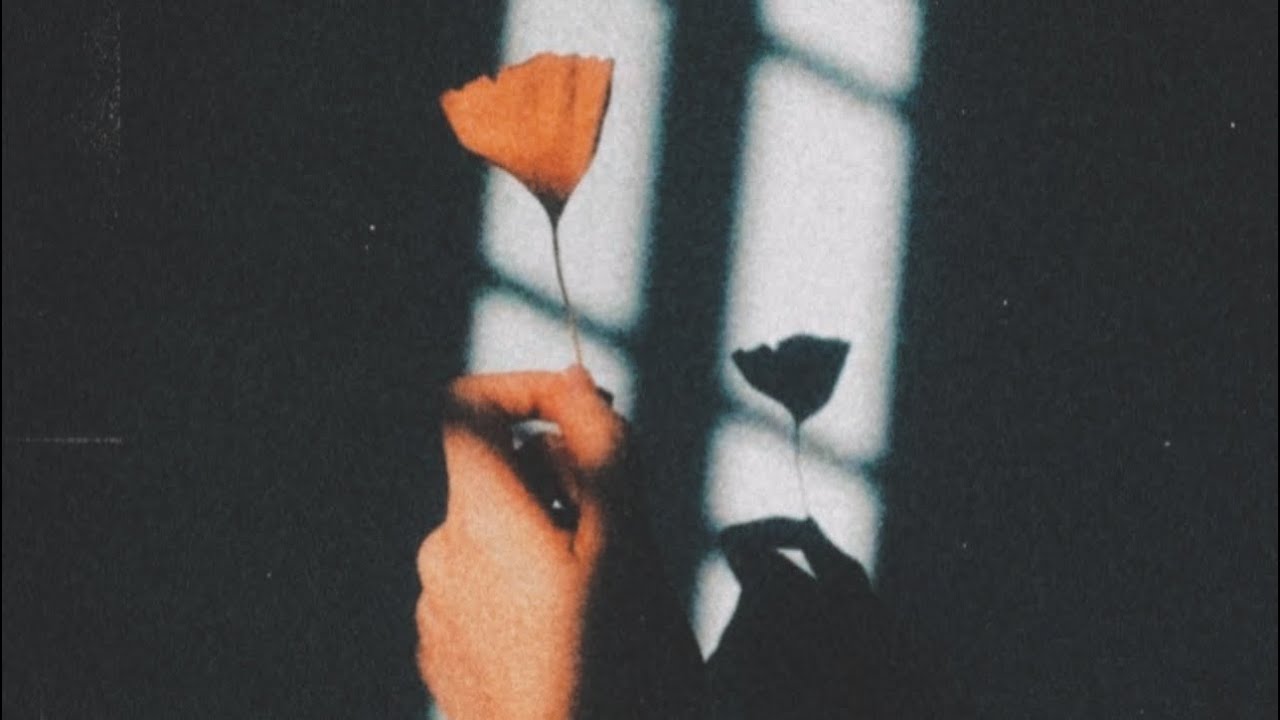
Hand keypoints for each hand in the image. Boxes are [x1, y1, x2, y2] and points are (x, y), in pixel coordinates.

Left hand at [414, 367, 636, 718]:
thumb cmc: (610, 669)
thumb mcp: (629, 546)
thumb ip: (602, 449)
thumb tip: (576, 386)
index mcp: (477, 518)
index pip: (465, 405)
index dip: (525, 389)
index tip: (584, 418)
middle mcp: (440, 555)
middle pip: (492, 473)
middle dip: (559, 477)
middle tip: (621, 524)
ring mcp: (436, 611)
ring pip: (492, 533)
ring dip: (546, 536)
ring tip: (602, 594)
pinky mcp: (444, 656)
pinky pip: (483, 587)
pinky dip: (525, 584)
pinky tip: (571, 634)